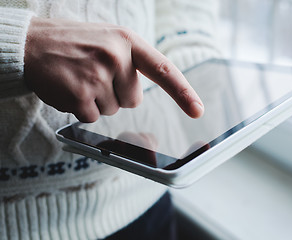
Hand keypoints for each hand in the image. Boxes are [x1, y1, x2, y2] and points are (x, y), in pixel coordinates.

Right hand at [24, 17, 203, 121]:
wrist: (32, 43)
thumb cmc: (74, 43)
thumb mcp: (108, 39)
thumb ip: (130, 61)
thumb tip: (138, 96)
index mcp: (128, 41)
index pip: (163, 70)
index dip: (183, 92)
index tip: (198, 110)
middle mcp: (117, 57)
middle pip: (133, 99)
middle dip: (116, 94)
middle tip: (95, 75)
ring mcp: (99, 75)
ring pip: (113, 109)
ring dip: (97, 100)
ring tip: (79, 78)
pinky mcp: (81, 94)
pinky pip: (93, 117)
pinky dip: (81, 109)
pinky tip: (69, 89)